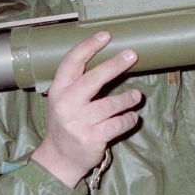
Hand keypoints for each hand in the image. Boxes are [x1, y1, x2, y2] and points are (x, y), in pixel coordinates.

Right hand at [31, 31, 141, 186]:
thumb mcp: (63, 101)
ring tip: (137, 96)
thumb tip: (108, 61)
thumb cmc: (66, 124)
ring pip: (111, 104)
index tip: (106, 35)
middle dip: (115, 65)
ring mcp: (80, 122)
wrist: (60, 159)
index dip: (89, 46)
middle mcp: (67, 104)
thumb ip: (77, 84)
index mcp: (58, 91)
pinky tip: (132, 117)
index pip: (72, 61)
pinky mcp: (93, 138)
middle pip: (94, 78)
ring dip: (128, 99)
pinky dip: (129, 119)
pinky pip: (118, 123)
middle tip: (132, 55)